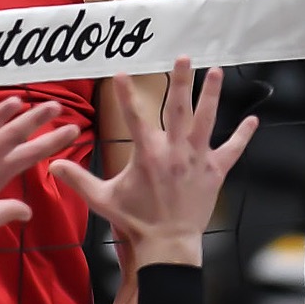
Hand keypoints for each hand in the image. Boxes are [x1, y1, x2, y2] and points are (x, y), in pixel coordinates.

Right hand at [49, 58, 257, 263]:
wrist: (168, 246)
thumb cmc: (135, 222)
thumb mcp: (103, 199)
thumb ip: (78, 179)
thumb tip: (51, 166)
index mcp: (147, 155)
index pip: (133, 117)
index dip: (126, 95)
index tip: (122, 72)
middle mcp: (174, 152)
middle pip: (179, 109)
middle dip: (180, 81)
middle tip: (183, 57)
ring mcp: (197, 161)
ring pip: (207, 121)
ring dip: (212, 95)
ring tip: (216, 71)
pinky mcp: (214, 173)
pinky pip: (232, 150)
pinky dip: (243, 135)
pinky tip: (253, 119)